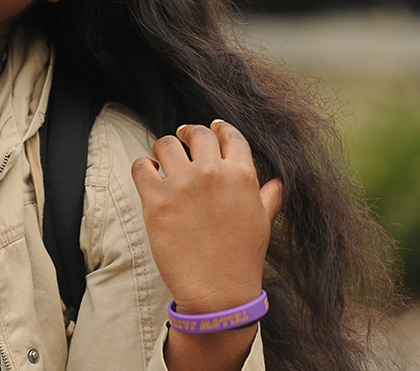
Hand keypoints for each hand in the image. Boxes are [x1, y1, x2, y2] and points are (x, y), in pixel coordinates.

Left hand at [131, 121, 283, 314]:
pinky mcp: (157, 199)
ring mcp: (183, 184)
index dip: (219, 128)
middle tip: (181, 137)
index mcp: (243, 175)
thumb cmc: (241, 260)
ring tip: (161, 158)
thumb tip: (278, 183)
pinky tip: (147, 174)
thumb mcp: (262, 224)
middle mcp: (214, 173)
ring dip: (163, 148)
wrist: (218, 292)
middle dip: (188, 133)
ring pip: (165, 144)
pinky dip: (143, 166)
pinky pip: (141, 166)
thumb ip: (269, 198)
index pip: (230, 135)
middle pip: (197, 134)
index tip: (211, 127)